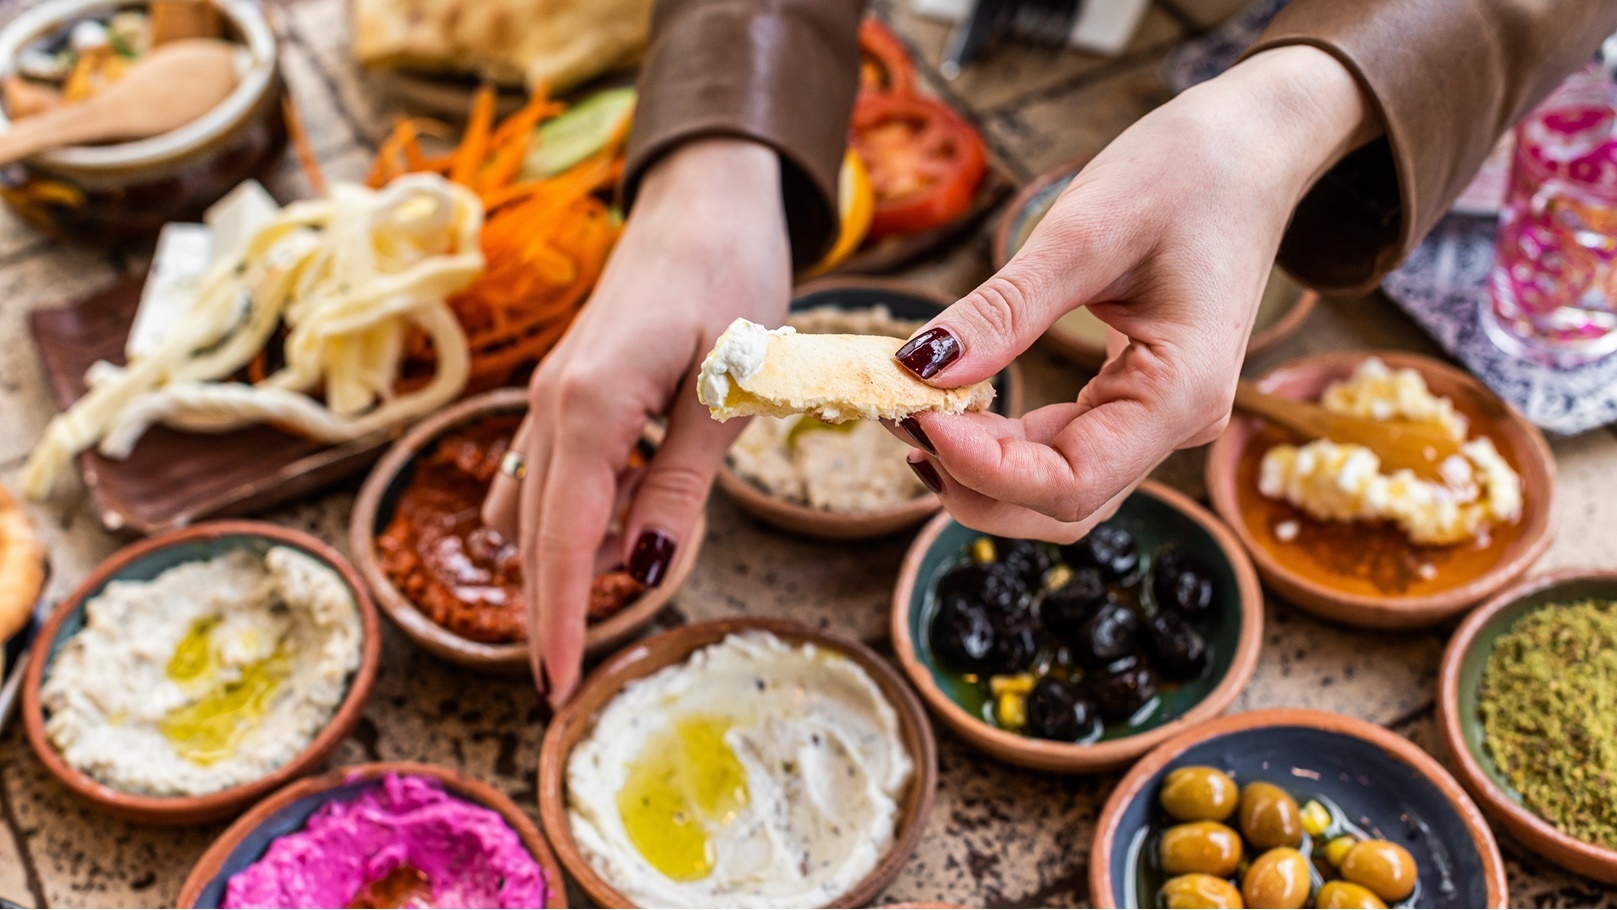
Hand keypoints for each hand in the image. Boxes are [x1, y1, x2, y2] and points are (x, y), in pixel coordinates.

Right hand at [482, 138, 790, 703]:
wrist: (705, 202)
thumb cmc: (732, 281)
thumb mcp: (729, 390)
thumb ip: (681, 484)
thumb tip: (646, 571)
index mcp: (592, 405)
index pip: (563, 540)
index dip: (558, 620)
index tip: (554, 690)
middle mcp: (551, 404)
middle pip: (536, 535)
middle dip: (559, 602)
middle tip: (582, 668)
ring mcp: (547, 396)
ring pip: (535, 508)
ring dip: (574, 550)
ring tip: (652, 538)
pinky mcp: (561, 391)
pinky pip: (548, 473)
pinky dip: (578, 510)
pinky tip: (635, 500)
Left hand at [892, 46, 1376, 541]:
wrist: (1256, 146)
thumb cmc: (1190, 172)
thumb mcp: (1085, 230)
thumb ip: (1004, 310)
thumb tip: (918, 368)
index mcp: (1181, 393)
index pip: (1068, 484)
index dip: (982, 467)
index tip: (913, 411)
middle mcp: (1175, 425)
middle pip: (1062, 507)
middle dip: (972, 482)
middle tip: (898, 415)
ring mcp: (1157, 418)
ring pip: (1058, 490)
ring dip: (981, 471)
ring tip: (915, 412)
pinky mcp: (1134, 399)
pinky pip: (1062, 449)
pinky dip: (1002, 444)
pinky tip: (952, 409)